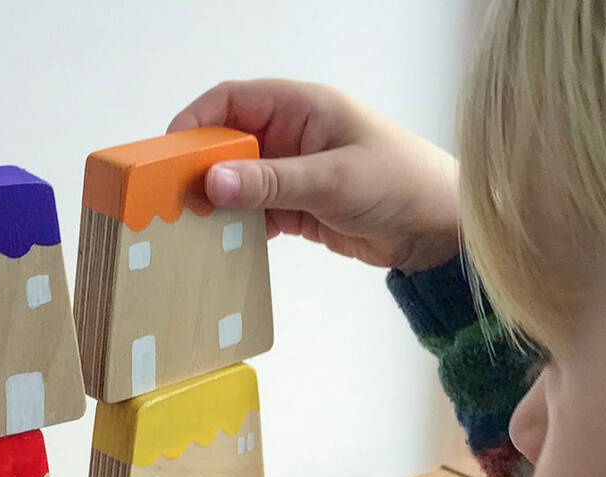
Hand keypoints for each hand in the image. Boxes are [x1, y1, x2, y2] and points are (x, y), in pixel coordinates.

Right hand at [170, 79, 459, 272]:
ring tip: (189, 229)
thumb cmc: (400, 184)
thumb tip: (212, 183)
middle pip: (228, 143)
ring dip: (217, 204)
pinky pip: (255, 213)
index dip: (195, 123)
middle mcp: (292, 136)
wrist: (438, 229)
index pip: (232, 101)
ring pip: (238, 183)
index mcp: (301, 108)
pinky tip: (223, 247)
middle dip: (199, 169)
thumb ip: (272, 182)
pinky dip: (238, 228)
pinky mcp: (298, 208)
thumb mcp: (333, 180)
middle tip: (171, 201)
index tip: (168, 156)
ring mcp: (293, 174)